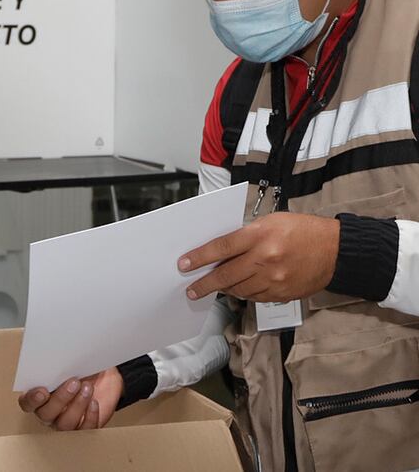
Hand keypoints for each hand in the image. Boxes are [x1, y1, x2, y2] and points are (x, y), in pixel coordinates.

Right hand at [18, 367, 122, 430]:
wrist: (103, 377)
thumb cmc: (83, 368)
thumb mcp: (72, 361)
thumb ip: (62, 363)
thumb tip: (59, 356)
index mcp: (40, 395)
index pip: (27, 403)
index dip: (31, 400)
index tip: (42, 391)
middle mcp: (49, 412)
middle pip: (46, 414)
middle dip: (60, 398)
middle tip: (74, 382)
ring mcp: (66, 423)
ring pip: (64, 424)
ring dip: (77, 405)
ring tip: (88, 388)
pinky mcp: (84, 429)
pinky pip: (84, 430)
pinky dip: (90, 416)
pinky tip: (94, 402)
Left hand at [179, 212, 339, 302]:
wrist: (335, 250)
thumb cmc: (302, 230)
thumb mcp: (270, 222)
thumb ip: (245, 235)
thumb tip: (221, 250)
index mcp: (260, 236)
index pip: (221, 247)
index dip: (199, 257)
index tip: (184, 264)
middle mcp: (265, 259)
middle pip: (226, 274)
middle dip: (204, 283)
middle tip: (191, 288)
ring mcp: (274, 279)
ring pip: (238, 289)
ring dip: (224, 288)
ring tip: (215, 286)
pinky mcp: (282, 294)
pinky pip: (254, 297)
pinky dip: (243, 293)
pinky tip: (239, 288)